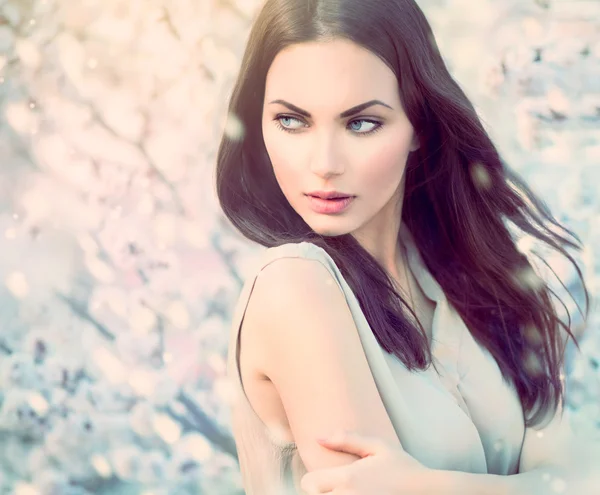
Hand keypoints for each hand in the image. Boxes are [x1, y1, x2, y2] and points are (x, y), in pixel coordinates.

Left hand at [300, 430, 431, 493]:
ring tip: (347, 494)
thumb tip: (318, 437)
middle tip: (337, 489)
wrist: (430, 492)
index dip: (313, 481)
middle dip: (321, 494)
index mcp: (348, 478)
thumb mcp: (378, 446)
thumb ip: (346, 439)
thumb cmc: (404, 467)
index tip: (325, 480)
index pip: (308, 483)